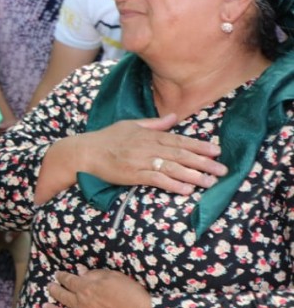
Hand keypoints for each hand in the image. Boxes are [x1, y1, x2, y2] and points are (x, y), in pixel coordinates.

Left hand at [44, 265, 158, 307]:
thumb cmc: (132, 295)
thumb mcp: (114, 277)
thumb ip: (94, 274)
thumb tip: (79, 271)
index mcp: (85, 288)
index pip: (69, 280)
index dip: (62, 276)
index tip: (57, 275)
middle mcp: (81, 304)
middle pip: (62, 296)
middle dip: (54, 290)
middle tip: (49, 287)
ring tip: (44, 306)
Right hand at [77, 115, 225, 196]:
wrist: (84, 152)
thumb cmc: (107, 138)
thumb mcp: (130, 125)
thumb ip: (154, 123)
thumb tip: (174, 117)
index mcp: (149, 134)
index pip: (179, 140)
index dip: (199, 146)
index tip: (217, 152)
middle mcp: (147, 146)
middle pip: (180, 154)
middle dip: (203, 162)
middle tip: (222, 170)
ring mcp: (140, 161)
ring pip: (172, 168)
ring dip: (193, 175)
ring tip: (210, 182)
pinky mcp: (132, 174)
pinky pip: (156, 179)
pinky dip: (172, 184)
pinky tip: (186, 189)